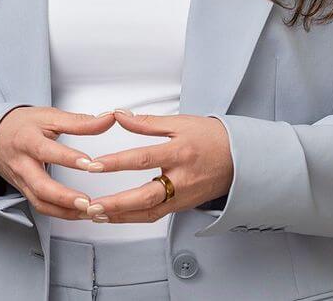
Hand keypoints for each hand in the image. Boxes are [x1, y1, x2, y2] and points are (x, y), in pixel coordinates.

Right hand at [0, 106, 117, 219]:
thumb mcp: (49, 116)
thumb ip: (79, 121)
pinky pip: (42, 207)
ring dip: (66, 211)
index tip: (89, 163)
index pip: (47, 151)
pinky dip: (61, 214)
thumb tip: (107, 119)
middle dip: (65, 197)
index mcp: (28, 140)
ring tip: (89, 211)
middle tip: (88, 202)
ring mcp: (22, 181)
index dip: (69, 158)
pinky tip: (80, 214)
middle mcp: (23, 164)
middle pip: (40, 186)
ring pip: (41, 202)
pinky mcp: (25, 192)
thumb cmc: (22, 125)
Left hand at [81, 110, 232, 223]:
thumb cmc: (213, 139)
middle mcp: (181, 179)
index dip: (116, 162)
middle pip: (145, 197)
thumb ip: (147, 122)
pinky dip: (132, 218)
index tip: (94, 165)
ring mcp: (182, 197)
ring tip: (95, 214)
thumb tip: (119, 115)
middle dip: (116, 203)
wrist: (241, 159)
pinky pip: (154, 216)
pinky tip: (114, 216)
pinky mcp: (182, 207)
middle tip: (91, 205)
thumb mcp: (181, 123)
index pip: (143, 159)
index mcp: (180, 153)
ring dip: (120, 216)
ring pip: (148, 213)